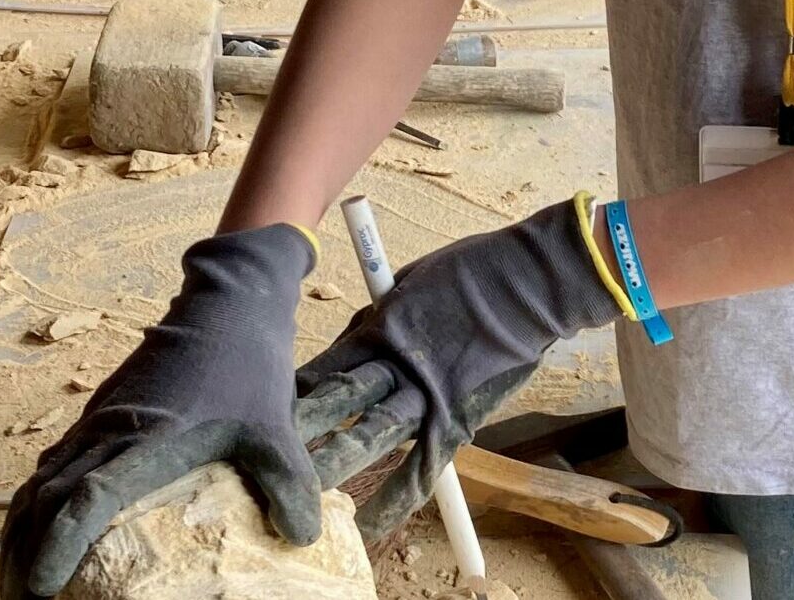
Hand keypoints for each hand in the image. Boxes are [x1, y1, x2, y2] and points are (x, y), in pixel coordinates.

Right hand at [0, 224, 320, 598]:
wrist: (228, 301)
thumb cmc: (248, 364)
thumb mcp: (275, 427)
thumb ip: (287, 482)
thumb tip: (302, 538)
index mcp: (148, 440)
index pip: (85, 500)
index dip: (58, 545)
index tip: (42, 588)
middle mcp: (110, 431)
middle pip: (44, 501)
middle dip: (24, 557)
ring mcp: (99, 420)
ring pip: (39, 483)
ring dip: (21, 533)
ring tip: (19, 583)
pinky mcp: (100, 412)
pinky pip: (51, 465)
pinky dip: (33, 504)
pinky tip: (37, 531)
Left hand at [294, 200, 620, 538]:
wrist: (526, 283)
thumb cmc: (471, 269)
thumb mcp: (411, 281)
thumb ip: (381, 316)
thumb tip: (356, 339)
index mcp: (381, 325)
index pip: (327, 367)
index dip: (299, 392)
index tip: (273, 413)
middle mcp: (396, 364)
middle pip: (340, 403)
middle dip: (303, 432)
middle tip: (266, 460)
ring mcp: (427, 395)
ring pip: (372, 435)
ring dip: (337, 465)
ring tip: (302, 495)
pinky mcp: (456, 418)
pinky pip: (422, 466)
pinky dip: (397, 497)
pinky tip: (370, 524)